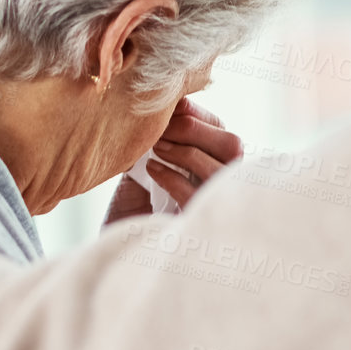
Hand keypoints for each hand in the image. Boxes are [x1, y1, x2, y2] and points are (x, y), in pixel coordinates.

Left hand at [104, 98, 243, 224]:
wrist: (118, 251)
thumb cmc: (134, 210)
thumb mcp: (147, 165)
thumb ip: (163, 138)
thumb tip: (174, 99)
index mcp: (218, 170)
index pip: (224, 133)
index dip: (197, 116)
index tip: (168, 108)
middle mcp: (227, 190)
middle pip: (232, 146)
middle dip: (193, 130)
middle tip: (159, 129)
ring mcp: (218, 210)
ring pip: (219, 169)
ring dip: (184, 150)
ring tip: (154, 148)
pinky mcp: (200, 229)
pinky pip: (196, 195)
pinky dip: (172, 176)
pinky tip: (151, 171)